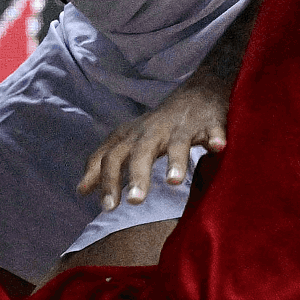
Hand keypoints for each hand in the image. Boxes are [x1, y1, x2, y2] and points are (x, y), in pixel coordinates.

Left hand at [76, 79, 227, 211]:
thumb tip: (81, 191)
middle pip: (141, 151)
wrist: (198, 92)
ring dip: (176, 161)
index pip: (112, 156)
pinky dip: (215, 137)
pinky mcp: (209, 122)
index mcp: (134, 136)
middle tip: (134, 201)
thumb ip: (105, 164)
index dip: (107, 179)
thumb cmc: (158, 125)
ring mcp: (183, 125)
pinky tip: (219, 147)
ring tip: (174, 182)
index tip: (107, 207)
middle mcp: (155, 130)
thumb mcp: (128, 141)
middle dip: (137, 175)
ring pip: (178, 142)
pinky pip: (213, 129)